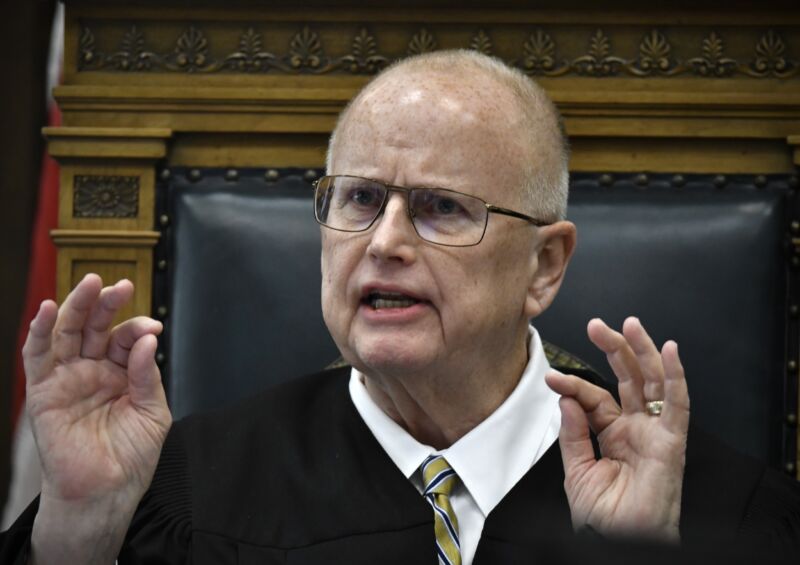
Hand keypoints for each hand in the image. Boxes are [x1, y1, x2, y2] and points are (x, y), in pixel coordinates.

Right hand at [23, 274, 171, 562]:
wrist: (107, 491)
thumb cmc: (132, 455)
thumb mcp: (152, 412)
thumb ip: (148, 376)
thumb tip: (147, 340)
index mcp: (122, 373)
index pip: (127, 339)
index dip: (138, 329)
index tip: (153, 327)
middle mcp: (93, 370)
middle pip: (95, 327)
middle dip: (108, 304)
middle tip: (122, 285)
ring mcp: (68, 378)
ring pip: (67, 333)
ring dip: (76, 306)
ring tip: (91, 284)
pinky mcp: (44, 391)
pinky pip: (37, 356)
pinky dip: (40, 331)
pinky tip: (47, 310)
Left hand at [545, 317, 689, 541]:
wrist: (619, 542)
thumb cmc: (604, 518)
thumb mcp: (578, 471)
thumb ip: (573, 434)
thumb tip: (567, 399)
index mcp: (613, 434)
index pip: (594, 397)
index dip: (574, 384)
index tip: (552, 378)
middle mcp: (635, 428)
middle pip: (627, 378)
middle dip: (613, 349)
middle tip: (596, 325)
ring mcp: (654, 432)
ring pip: (652, 382)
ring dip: (642, 351)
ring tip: (628, 326)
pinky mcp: (672, 442)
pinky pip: (678, 404)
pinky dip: (676, 377)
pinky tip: (669, 352)